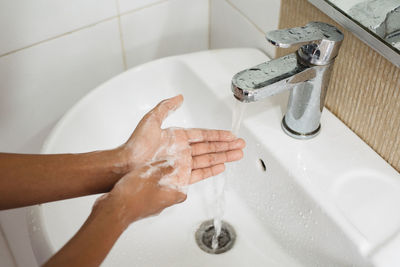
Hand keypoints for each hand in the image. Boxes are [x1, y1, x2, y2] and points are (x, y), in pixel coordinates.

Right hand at [96, 161, 187, 225]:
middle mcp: (160, 205)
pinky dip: (141, 189)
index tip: (183, 176)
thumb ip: (163, 168)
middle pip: (169, 194)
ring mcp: (147, 208)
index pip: (182, 194)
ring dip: (152, 185)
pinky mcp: (135, 208)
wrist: (113, 210)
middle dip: (167, 182)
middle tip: (164, 172)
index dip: (184, 185)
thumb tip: (170, 164)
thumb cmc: (133, 195)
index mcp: (169, 198)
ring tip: (148, 174)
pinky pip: (142, 197)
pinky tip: (135, 180)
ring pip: (154, 195)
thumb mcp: (152, 173)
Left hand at [118, 95, 245, 185]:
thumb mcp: (151, 120)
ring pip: (209, 159)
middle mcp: (183, 151)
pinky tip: (222, 166)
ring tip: (238, 155)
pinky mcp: (181, 177)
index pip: (204, 135)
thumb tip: (180, 98)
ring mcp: (183, 164)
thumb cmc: (136, 144)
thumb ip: (166, 107)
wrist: (127, 165)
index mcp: (178, 137)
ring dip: (224, 157)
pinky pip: (200, 173)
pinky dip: (212, 170)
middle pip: (210, 147)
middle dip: (227, 146)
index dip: (218, 135)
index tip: (230, 135)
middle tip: (241, 145)